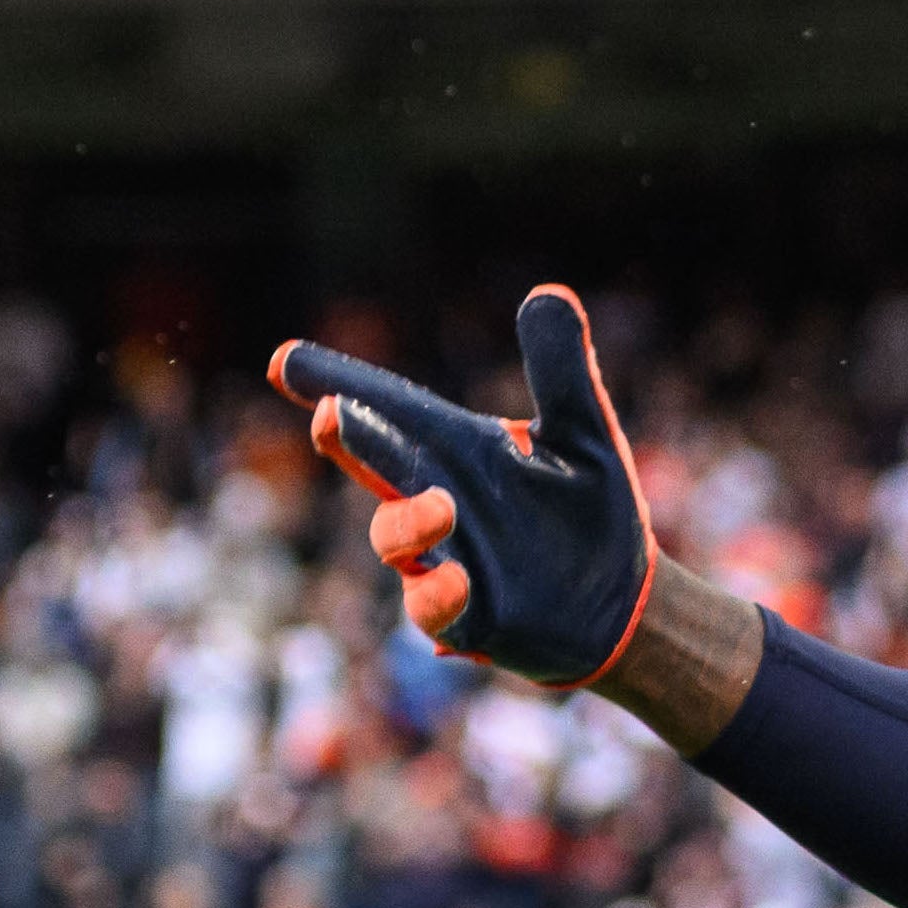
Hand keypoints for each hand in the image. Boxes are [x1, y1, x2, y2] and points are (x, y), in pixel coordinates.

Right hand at [271, 288, 659, 692]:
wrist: (623, 599)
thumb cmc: (589, 510)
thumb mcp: (584, 433)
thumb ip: (562, 369)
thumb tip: (550, 292)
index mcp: (457, 449)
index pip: (390, 406)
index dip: (338, 382)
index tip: (285, 361)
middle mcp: (437, 498)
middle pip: (378, 463)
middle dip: (351, 440)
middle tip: (329, 415)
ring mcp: (443, 559)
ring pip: (395, 538)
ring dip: (406, 521)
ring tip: (441, 506)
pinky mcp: (466, 616)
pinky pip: (431, 608)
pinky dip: (436, 594)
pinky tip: (456, 580)